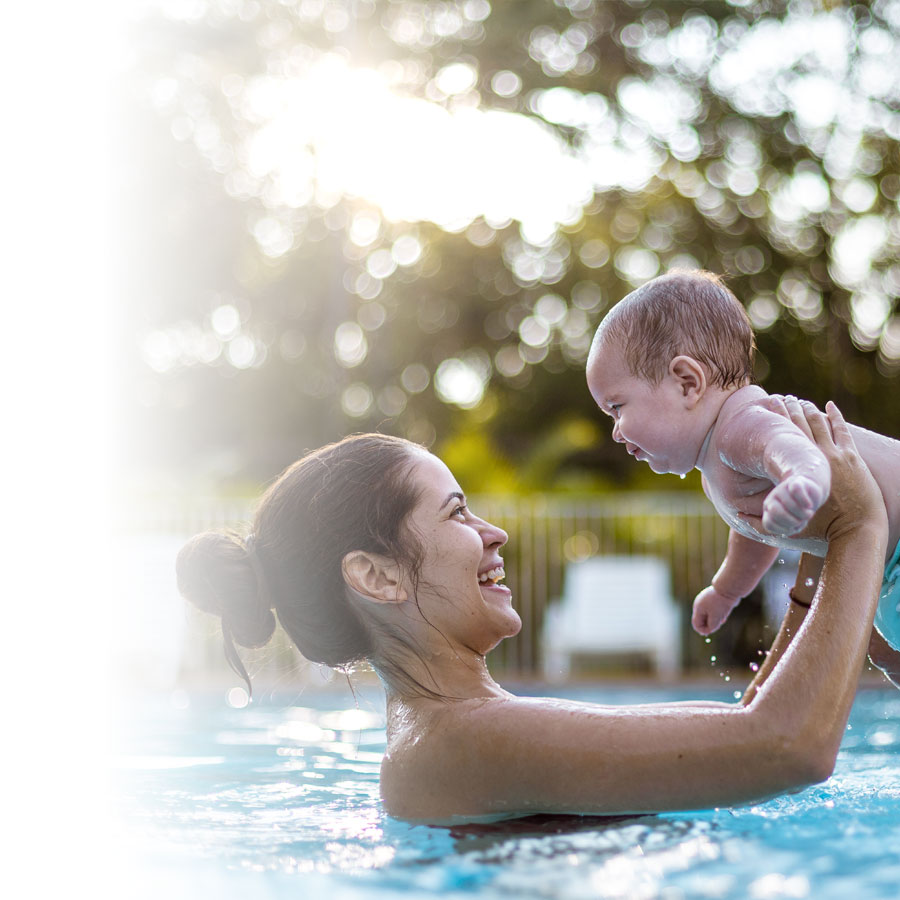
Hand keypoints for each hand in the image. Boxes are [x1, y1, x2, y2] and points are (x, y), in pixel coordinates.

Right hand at [692, 585, 740, 634]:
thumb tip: (707, 632)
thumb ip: (711, 627)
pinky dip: (718, 614)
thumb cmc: (721, 604)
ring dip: (715, 620)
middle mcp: (699, 604)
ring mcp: (705, 601)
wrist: (729, 589)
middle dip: (710, 624)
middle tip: (719, 623)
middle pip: (702, 620)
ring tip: (723, 617)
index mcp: (698, 608)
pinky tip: (724, 613)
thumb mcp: (716, 618)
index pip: (696, 624)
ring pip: (708, 615)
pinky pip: (713, 610)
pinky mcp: (712, 599)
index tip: (712, 631)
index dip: (703, 630)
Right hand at [741, 399, 885, 543]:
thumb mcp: (787, 528)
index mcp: (798, 468)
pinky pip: (841, 430)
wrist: (856, 531)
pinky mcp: (853, 458)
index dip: (774, 417)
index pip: (783, 433)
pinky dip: (835, 416)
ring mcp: (837, 455)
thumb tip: (737, 513)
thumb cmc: (822, 531)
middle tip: (779, 398)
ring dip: (808, 409)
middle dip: (788, 408)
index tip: (765, 405)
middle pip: (799, 423)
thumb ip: (760, 522)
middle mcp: (816, 456)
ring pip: (819, 423)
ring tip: (799, 401)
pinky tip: (829, 406)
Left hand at [762, 474, 826, 535]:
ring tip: (808, 513)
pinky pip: (796, 491)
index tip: (794, 527)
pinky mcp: (793, 482)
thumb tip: (752, 517)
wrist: (811, 494)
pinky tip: (809, 505)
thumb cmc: (798, 511)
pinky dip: (805, 501)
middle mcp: (772, 499)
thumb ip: (779, 527)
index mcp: (768, 509)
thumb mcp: (790, 524)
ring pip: (789, 504)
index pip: (769, 524)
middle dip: (792, 521)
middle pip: (775, 512)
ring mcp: (781, 490)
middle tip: (802, 520)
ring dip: (802, 513)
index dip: (784, 529)